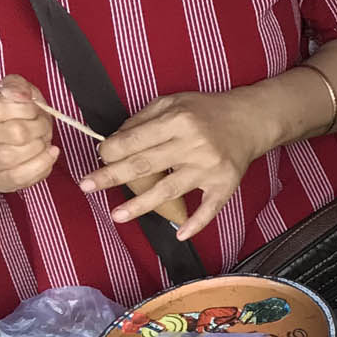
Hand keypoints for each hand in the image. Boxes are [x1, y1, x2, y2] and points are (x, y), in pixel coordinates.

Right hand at [0, 75, 57, 193]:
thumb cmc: (5, 116)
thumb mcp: (11, 93)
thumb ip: (17, 86)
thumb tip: (22, 94)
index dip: (24, 108)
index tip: (34, 108)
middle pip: (12, 133)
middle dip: (38, 128)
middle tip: (44, 125)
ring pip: (10, 157)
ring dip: (38, 148)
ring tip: (43, 140)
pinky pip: (17, 178)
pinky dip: (40, 166)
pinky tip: (49, 154)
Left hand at [82, 88, 279, 239]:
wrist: (249, 120)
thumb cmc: (206, 112)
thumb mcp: (172, 103)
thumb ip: (142, 120)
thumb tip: (114, 141)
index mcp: (177, 120)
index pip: (135, 139)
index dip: (111, 150)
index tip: (101, 156)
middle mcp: (193, 144)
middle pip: (144, 165)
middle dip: (111, 176)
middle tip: (87, 186)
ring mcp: (209, 168)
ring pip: (169, 190)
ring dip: (141, 205)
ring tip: (116, 215)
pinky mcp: (224, 185)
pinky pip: (208, 208)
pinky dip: (195, 223)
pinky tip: (179, 233)